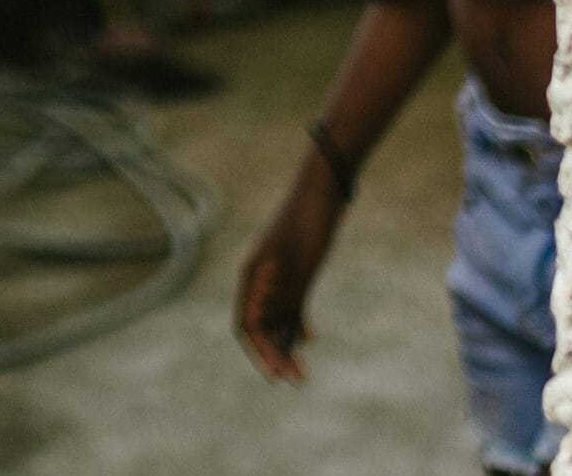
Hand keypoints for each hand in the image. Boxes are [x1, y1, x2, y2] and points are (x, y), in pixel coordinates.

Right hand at [235, 171, 341, 383]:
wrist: (323, 191)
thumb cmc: (309, 223)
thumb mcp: (300, 265)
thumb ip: (287, 298)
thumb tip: (274, 332)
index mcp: (254, 276)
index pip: (248, 326)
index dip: (261, 353)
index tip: (277, 377)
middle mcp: (261, 279)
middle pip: (263, 326)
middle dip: (277, 355)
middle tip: (298, 380)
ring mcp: (278, 275)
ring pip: (277, 317)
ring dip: (288, 344)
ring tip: (304, 370)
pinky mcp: (296, 270)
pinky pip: (291, 304)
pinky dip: (298, 322)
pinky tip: (311, 336)